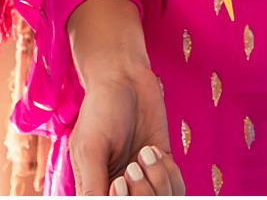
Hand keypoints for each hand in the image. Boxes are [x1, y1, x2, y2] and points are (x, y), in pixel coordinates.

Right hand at [71, 69, 172, 195]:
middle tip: (133, 166)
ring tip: (145, 153)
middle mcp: (120, 188)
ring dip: (158, 181)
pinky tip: (156, 151)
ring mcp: (143, 179)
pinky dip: (170, 173)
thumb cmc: (100, 110)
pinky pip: (177, 188)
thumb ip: (91, 185)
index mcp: (95, 189)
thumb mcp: (89, 148)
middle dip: (141, 193)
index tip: (119, 181)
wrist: (124, 78)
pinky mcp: (163, 165)